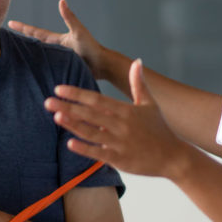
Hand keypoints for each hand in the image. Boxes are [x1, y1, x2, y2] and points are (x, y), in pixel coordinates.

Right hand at [8, 0, 105, 78]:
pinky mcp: (59, 70)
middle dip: (19, 40)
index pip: (35, 33)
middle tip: (4, 38)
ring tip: (11, 57)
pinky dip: (35, 69)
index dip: (23, 28)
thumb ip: (69, 17)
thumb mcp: (79, 31)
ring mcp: (56, 60)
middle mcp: (54, 49)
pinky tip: (28, 75)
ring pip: (37, 57)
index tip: (9, 23)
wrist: (101, 66)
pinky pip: (44, 69)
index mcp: (56, 40)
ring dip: (26, 56)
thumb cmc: (92, 47)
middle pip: (33, 44)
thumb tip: (62, 0)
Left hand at [45, 59, 195, 179]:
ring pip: (92, 132)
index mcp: (126, 111)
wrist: (174, 157)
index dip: (77, 93)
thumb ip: (139, 83)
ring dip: (73, 124)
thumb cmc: (160, 129)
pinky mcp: (121, 160)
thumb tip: (137, 61)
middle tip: (47, 100)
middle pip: (90, 114)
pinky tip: (69, 143)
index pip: (97, 99)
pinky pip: (100, 154)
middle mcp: (121, 125)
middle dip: (68, 106)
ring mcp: (120, 143)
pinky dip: (85, 149)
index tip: (59, 88)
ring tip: (56, 116)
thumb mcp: (150, 104)